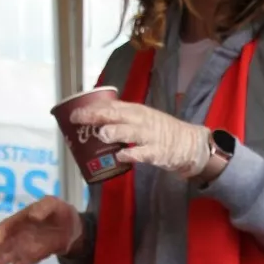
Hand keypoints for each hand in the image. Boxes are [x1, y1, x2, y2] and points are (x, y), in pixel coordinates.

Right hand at [0, 196, 83, 263]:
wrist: (70, 227)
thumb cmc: (58, 212)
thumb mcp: (53, 204)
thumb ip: (44, 207)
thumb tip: (33, 215)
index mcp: (18, 221)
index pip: (4, 229)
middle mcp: (15, 236)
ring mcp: (21, 248)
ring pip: (4, 259)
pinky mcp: (29, 259)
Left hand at [71, 100, 211, 178]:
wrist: (189, 143)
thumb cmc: (160, 131)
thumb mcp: (142, 120)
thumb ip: (121, 120)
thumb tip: (93, 124)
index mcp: (135, 111)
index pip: (111, 106)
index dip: (92, 108)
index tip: (73, 112)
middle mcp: (141, 120)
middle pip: (116, 115)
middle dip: (96, 116)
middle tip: (78, 119)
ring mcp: (150, 136)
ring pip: (130, 132)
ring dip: (115, 132)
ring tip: (102, 134)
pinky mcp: (158, 152)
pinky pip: (143, 153)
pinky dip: (132, 155)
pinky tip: (121, 157)